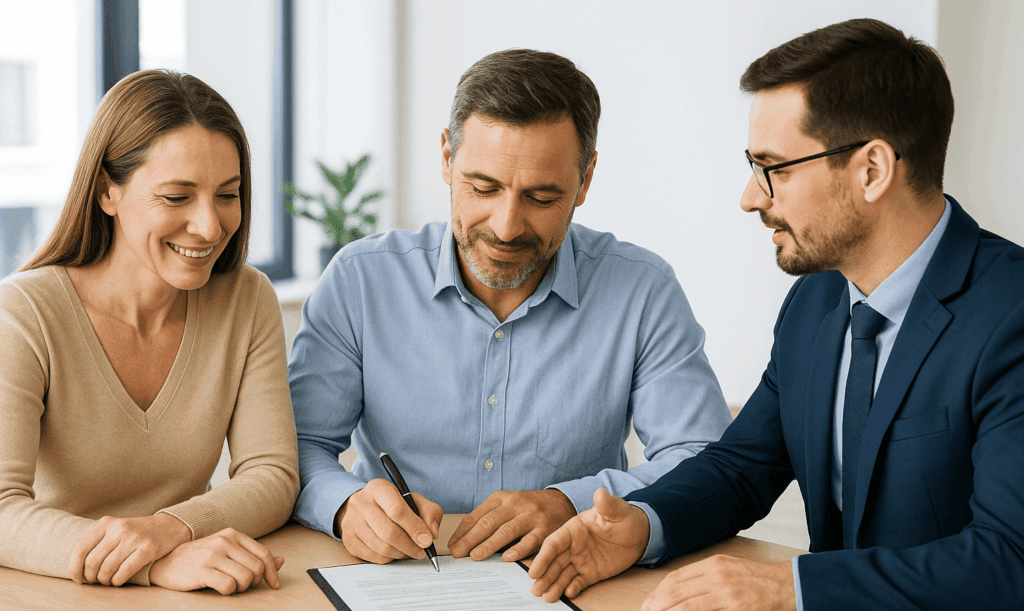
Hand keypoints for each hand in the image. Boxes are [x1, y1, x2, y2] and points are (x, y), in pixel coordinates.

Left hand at [69, 513, 190, 585]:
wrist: (169, 527)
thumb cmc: (137, 533)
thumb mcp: (116, 529)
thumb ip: (97, 543)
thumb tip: (77, 569)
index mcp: (107, 522)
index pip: (81, 548)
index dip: (74, 568)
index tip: (78, 579)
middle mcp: (119, 528)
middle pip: (93, 561)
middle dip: (91, 577)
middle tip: (95, 581)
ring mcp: (134, 538)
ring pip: (107, 568)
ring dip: (104, 580)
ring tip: (107, 581)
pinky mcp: (148, 549)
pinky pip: (124, 572)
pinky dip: (117, 581)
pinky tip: (118, 580)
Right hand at [148, 528, 283, 594]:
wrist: (166, 562)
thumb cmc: (201, 558)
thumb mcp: (228, 551)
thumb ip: (253, 556)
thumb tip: (281, 560)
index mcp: (233, 535)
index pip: (263, 554)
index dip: (272, 572)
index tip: (274, 585)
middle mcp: (224, 541)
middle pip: (257, 568)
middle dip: (254, 582)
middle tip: (242, 585)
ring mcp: (213, 554)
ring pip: (246, 578)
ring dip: (241, 588)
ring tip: (230, 586)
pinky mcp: (202, 570)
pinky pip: (228, 585)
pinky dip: (228, 591)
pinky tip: (220, 588)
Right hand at [335, 478, 442, 563]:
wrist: (363, 507)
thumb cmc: (392, 504)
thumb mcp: (413, 500)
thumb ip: (429, 512)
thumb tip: (431, 534)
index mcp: (379, 489)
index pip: (397, 510)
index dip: (414, 528)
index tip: (427, 541)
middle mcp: (361, 503)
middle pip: (388, 532)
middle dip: (409, 546)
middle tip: (421, 551)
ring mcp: (351, 522)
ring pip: (381, 547)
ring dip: (401, 554)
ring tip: (409, 551)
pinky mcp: (348, 540)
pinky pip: (373, 557)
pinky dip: (389, 559)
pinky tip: (395, 552)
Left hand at [448, 489, 576, 561]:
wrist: (560, 503)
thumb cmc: (527, 509)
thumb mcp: (507, 506)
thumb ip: (489, 520)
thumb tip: (464, 541)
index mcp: (501, 498)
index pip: (477, 515)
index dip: (462, 531)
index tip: (452, 545)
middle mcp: (515, 504)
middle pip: (489, 522)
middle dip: (470, 539)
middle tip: (458, 553)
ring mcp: (531, 516)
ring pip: (506, 531)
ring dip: (489, 545)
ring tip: (475, 556)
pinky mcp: (545, 529)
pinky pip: (530, 541)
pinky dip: (518, 550)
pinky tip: (507, 558)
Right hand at [529, 488, 648, 601]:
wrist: (640, 534)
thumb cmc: (626, 518)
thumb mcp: (617, 510)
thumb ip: (606, 504)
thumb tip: (600, 492)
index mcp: (573, 530)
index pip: (554, 543)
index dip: (543, 557)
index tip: (533, 570)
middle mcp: (573, 546)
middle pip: (554, 562)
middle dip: (544, 575)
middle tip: (535, 590)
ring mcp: (581, 560)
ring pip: (563, 574)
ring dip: (554, 585)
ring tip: (547, 597)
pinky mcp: (591, 573)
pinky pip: (578, 582)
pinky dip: (572, 588)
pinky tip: (568, 594)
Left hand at [640, 555, 795, 610]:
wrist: (791, 585)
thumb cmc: (761, 581)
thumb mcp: (731, 572)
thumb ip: (708, 580)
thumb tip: (683, 595)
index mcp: (714, 564)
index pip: (676, 577)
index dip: (659, 591)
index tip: (649, 602)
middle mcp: (716, 574)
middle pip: (676, 590)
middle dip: (657, 604)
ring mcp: (725, 590)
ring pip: (685, 603)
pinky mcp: (735, 605)